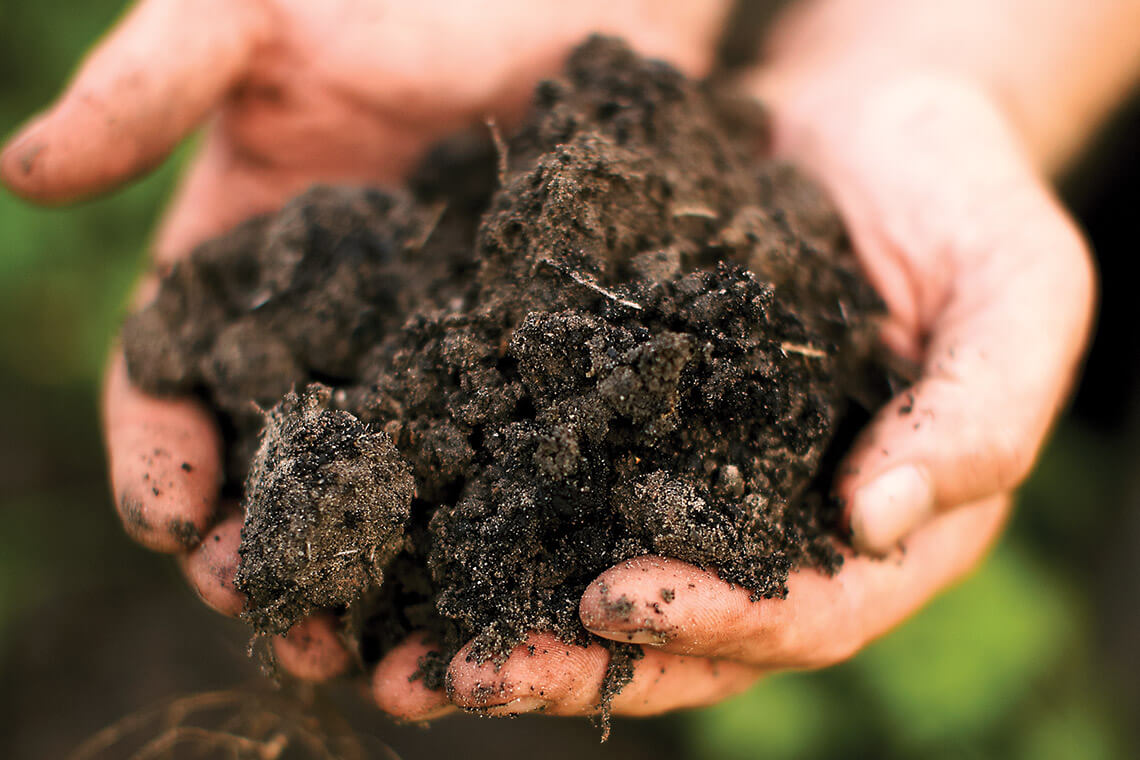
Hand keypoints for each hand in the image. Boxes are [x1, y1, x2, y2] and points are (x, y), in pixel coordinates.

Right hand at [0, 0, 730, 708]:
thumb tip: (24, 174)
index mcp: (236, 270)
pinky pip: (487, 462)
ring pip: (377, 493)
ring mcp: (421, 356)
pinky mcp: (513, 361)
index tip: (174, 518)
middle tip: (274, 613)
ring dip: (362, 576)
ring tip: (369, 648)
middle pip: (270, 468)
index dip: (160, 454)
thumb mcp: (250, 17)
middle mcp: (321, 332)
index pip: (170, 383)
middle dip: (260, 549)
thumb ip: (150, 86)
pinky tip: (487, 586)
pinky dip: (476, 532)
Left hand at [382, 73, 1092, 718]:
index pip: (808, 613)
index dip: (714, 621)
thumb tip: (875, 520)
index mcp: (888, 534)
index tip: (613, 601)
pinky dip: (487, 530)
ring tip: (399, 660)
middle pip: (682, 634)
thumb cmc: (961, 201)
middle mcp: (781, 532)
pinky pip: (557, 492)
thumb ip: (974, 414)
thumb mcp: (1015, 292)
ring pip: (600, 586)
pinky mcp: (628, 429)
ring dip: (504, 628)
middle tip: (462, 677)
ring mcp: (697, 487)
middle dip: (571, 662)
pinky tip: (409, 544)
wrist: (864, 129)